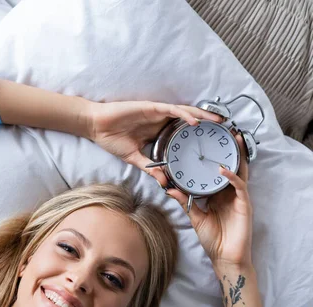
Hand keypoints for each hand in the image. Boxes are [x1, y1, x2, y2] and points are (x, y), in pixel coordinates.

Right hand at [88, 101, 222, 186]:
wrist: (97, 127)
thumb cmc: (112, 140)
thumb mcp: (133, 158)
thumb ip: (149, 167)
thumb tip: (163, 182)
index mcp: (158, 132)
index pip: (183, 134)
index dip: (198, 138)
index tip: (213, 146)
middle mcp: (161, 121)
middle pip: (190, 122)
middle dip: (208, 125)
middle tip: (226, 131)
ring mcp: (157, 113)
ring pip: (186, 113)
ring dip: (203, 116)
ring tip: (218, 122)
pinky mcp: (151, 108)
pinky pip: (172, 110)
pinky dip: (184, 115)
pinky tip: (195, 122)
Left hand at [166, 134, 252, 272]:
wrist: (225, 258)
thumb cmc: (213, 238)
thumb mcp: (195, 216)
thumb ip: (183, 201)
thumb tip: (168, 188)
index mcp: (218, 194)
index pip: (213, 172)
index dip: (209, 159)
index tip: (200, 145)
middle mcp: (229, 192)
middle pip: (230, 166)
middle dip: (227, 149)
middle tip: (222, 131)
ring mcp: (238, 197)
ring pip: (239, 171)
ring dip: (236, 155)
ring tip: (233, 138)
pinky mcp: (244, 204)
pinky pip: (239, 186)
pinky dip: (231, 176)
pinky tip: (222, 169)